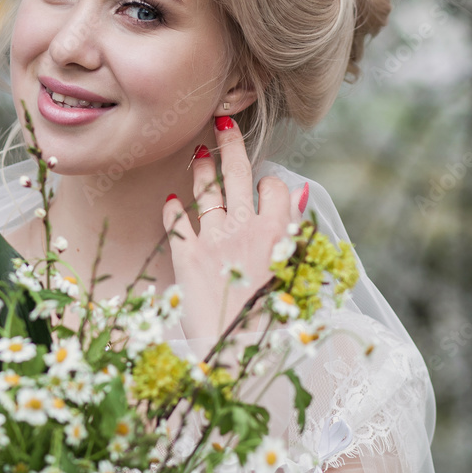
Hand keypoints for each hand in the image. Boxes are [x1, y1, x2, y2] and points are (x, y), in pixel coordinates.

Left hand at [162, 116, 306, 344]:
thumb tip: (301, 194)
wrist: (238, 352)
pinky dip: (173, 209)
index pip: (275, 187)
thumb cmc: (277, 321)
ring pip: (207, 189)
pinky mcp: (186, 255)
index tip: (268, 189)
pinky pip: (176, 221)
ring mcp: (212, 238)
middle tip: (223, 120)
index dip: (272, 185)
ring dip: (202, 168)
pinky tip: (171, 200)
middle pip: (238, 172)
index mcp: (277, 233)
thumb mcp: (300, 273)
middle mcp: (243, 227)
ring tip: (198, 152)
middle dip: (231, 141)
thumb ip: (298, 231)